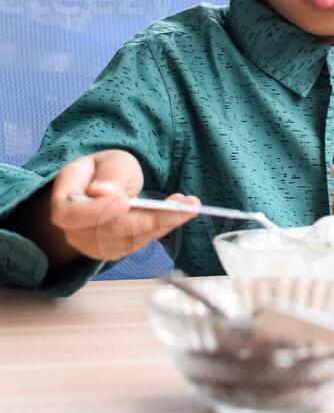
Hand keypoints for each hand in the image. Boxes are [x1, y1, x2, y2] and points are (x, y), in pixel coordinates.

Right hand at [50, 150, 199, 262]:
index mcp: (65, 197)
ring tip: (190, 205)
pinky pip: (139, 243)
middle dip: (149, 219)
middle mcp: (74, 229)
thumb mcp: (111, 161)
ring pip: (128, 240)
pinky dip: (163, 228)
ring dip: (163, 223)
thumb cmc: (105, 171)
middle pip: (108, 232)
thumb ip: (111, 175)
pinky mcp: (114, 251)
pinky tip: (183, 213)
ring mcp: (92, 244)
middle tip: (183, 204)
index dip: (96, 212)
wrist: (105, 188)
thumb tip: (103, 192)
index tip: (125, 202)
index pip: (69, 215)